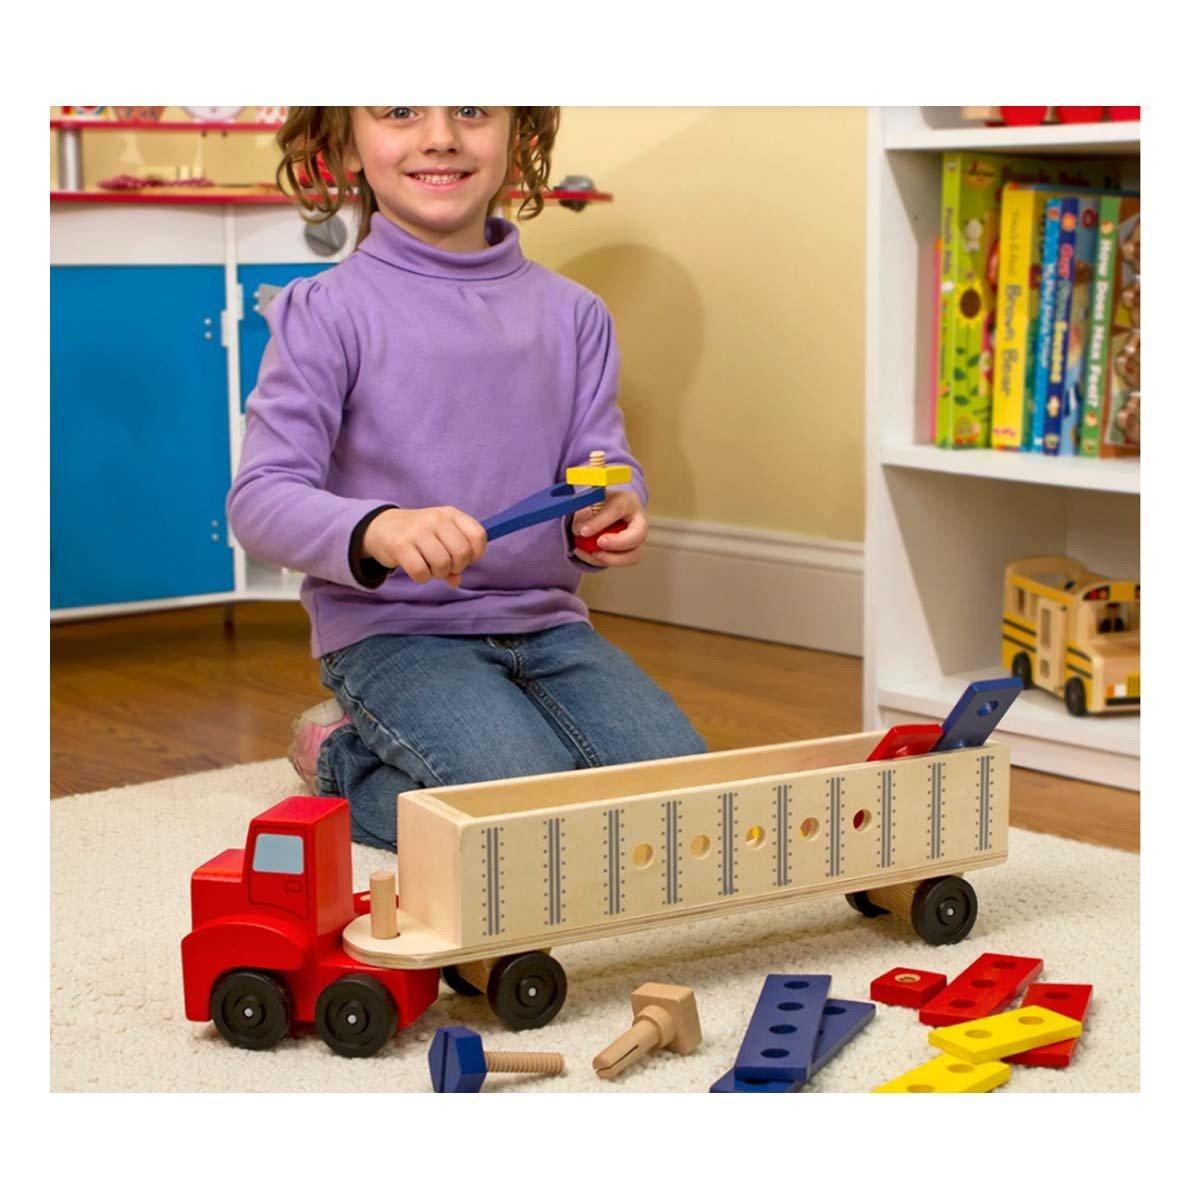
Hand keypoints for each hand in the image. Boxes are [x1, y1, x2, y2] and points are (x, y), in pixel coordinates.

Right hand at [362, 507, 486, 586]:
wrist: (382, 527)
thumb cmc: (420, 535)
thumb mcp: (441, 537)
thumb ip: (455, 558)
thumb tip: (456, 581)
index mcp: (451, 514)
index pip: (478, 536)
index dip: (475, 554)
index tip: (463, 559)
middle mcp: (436, 519)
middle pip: (462, 553)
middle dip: (456, 567)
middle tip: (444, 566)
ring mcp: (417, 530)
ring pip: (442, 564)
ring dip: (438, 574)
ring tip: (429, 567)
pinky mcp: (400, 545)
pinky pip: (421, 572)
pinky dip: (422, 578)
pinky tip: (417, 570)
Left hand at [571, 491, 646, 567]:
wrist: (606, 512)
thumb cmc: (600, 504)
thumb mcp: (589, 502)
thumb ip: (582, 512)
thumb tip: (579, 527)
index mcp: (627, 501)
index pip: (617, 510)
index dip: (600, 522)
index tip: (583, 531)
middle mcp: (638, 521)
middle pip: (637, 535)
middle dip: (618, 543)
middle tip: (599, 543)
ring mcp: (638, 539)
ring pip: (633, 555)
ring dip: (612, 559)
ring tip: (592, 554)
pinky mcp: (632, 552)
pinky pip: (622, 562)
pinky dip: (603, 562)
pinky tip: (589, 555)